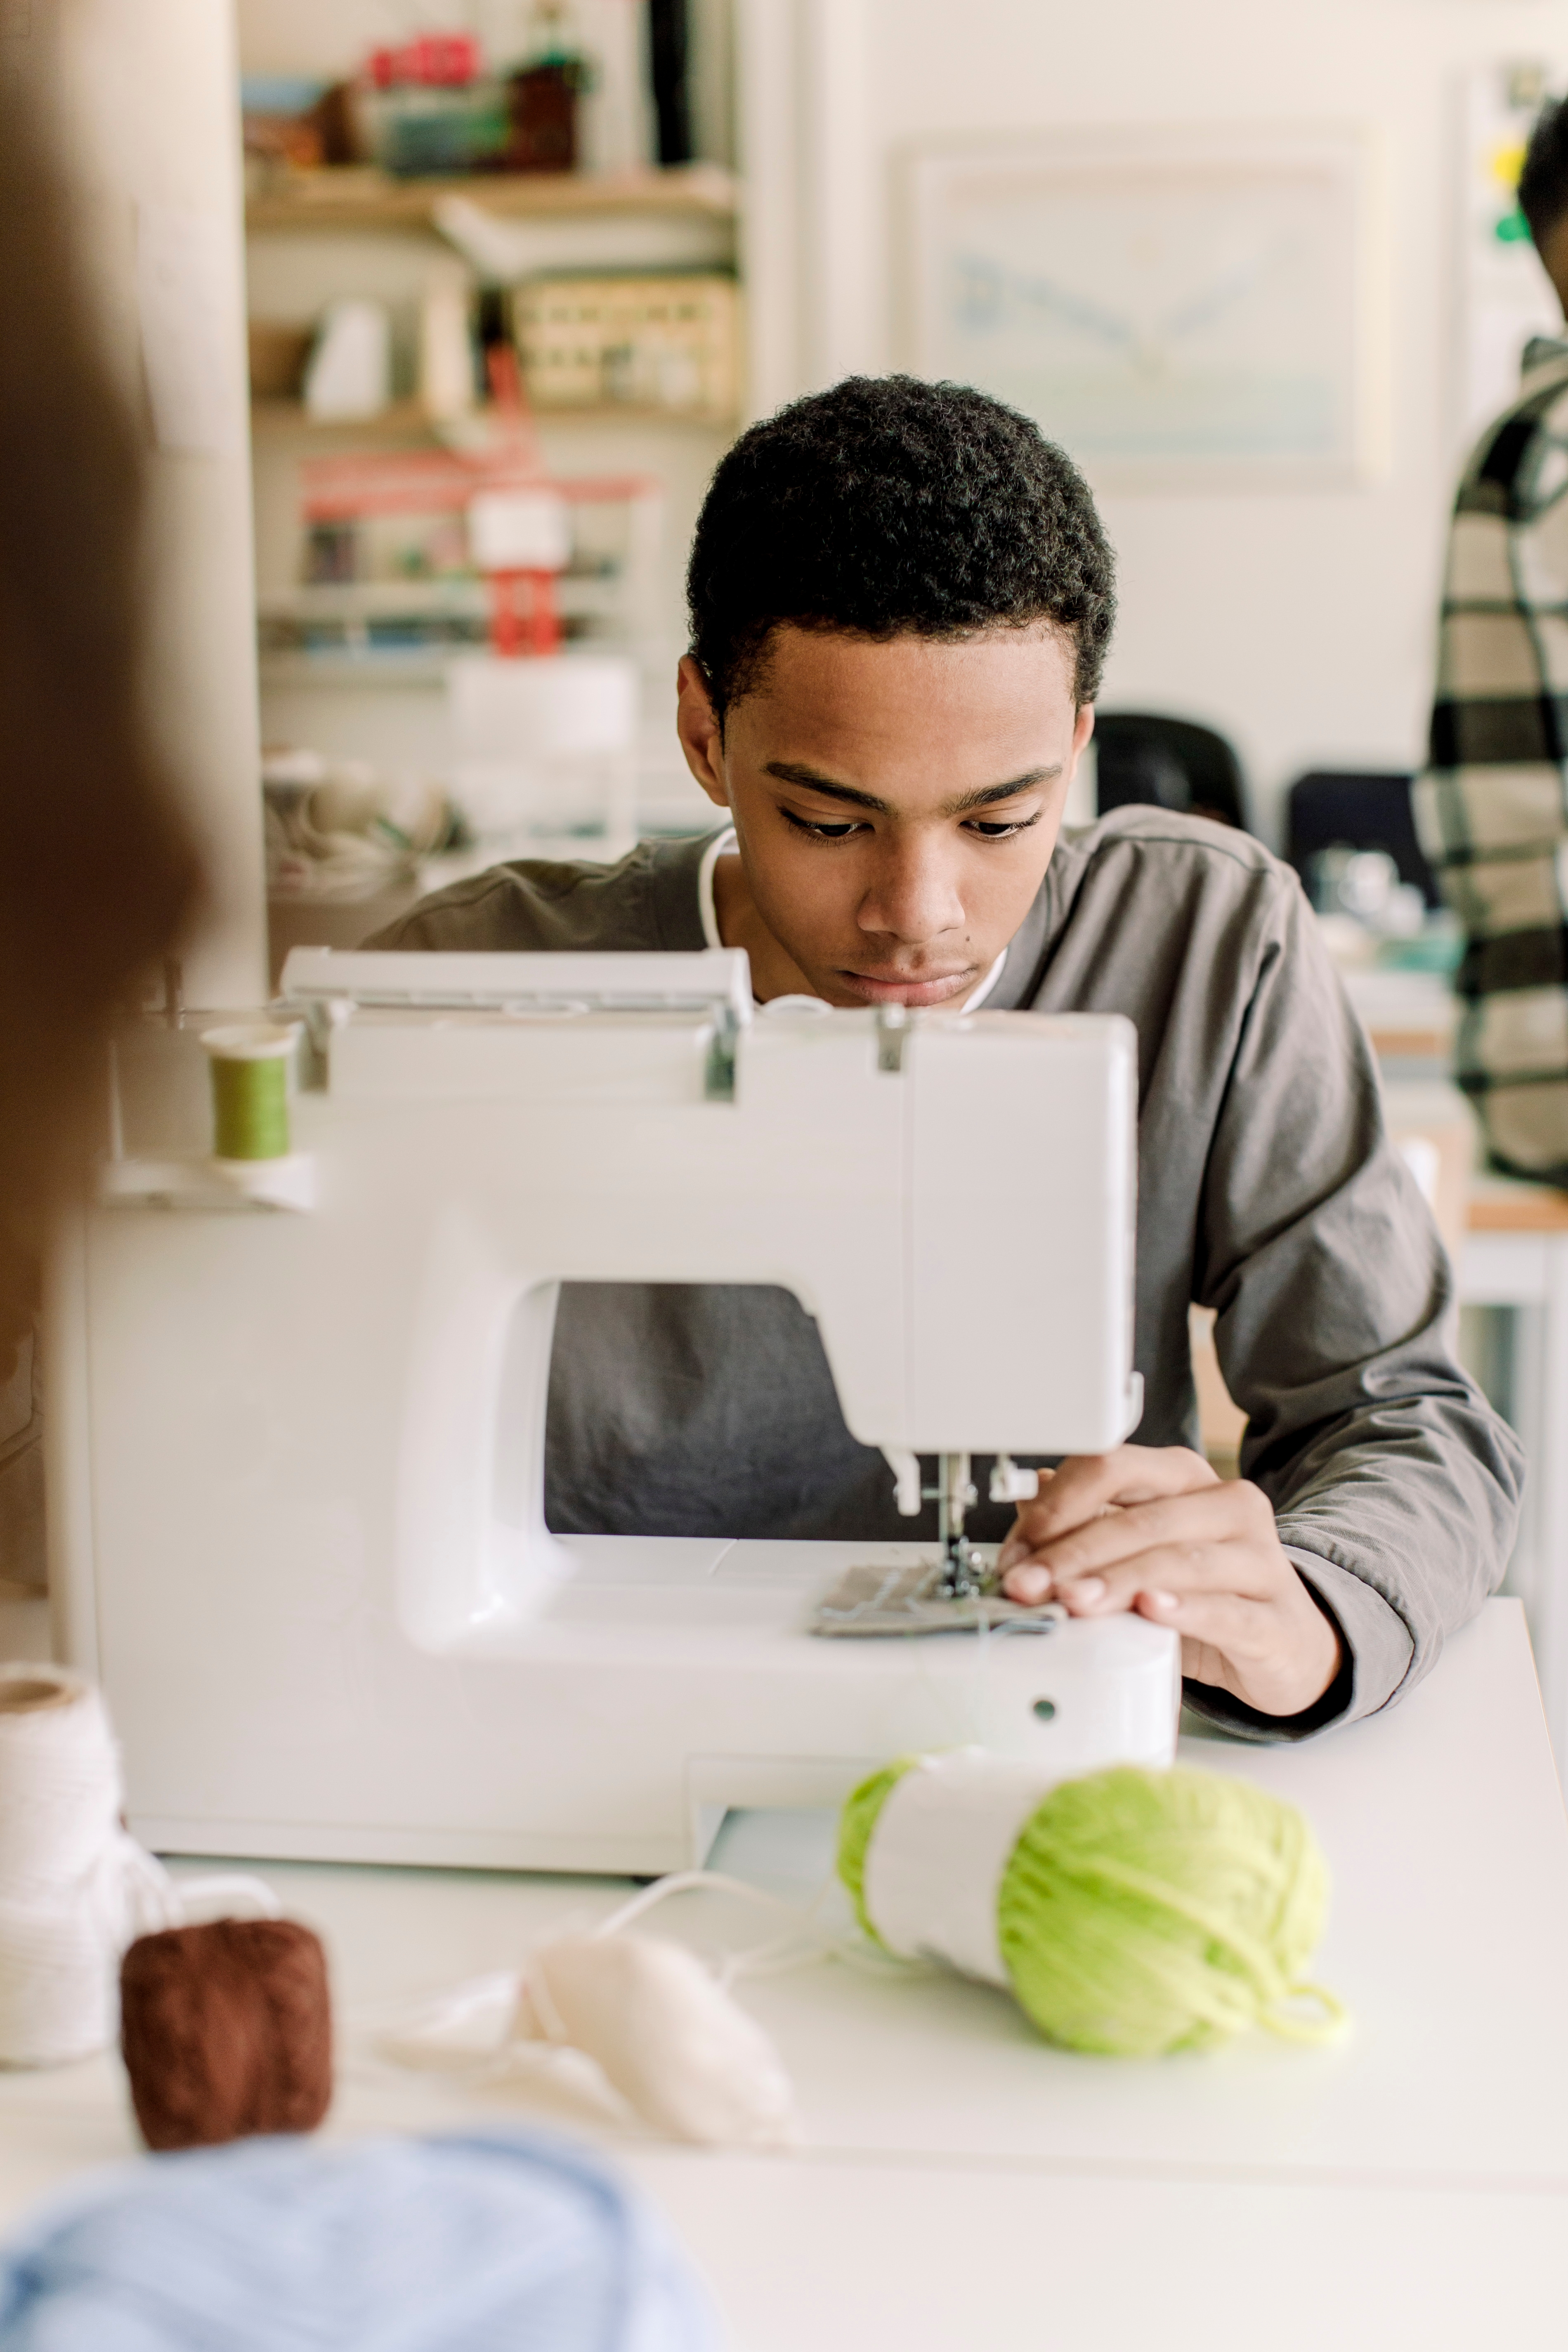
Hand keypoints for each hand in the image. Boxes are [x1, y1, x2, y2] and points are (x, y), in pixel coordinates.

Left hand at [996, 1446, 1341, 1718]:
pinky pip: (1226, 1611)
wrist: (1288, 1648)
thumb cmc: (1207, 1593)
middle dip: (1073, 1552)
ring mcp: (1259, 1560)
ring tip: (1072, 1601)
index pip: (1113, 1468)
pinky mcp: (1275, 1619)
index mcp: (1186, 1479)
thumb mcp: (1141, 1554)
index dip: (1057, 1506)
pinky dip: (1183, 1610)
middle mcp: (1228, 1507)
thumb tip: (1027, 1505)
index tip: (1019, 1548)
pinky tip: (1150, 1610)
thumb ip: (1087, 1528)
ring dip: (1115, 1581)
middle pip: (1139, 1518)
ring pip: (1178, 1561)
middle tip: (1029, 1584)